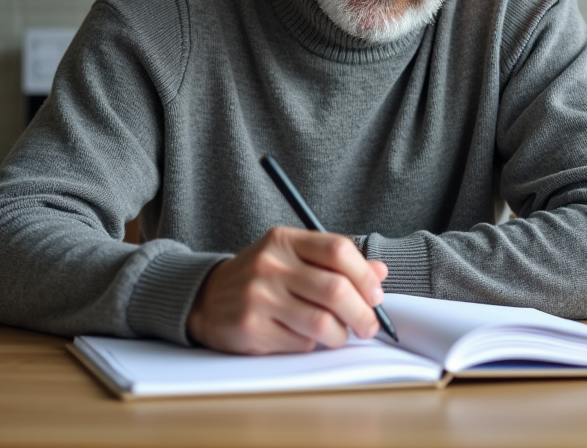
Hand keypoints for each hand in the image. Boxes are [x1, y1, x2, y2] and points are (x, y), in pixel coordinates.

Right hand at [186, 226, 388, 354]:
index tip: (375, 295)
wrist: (206, 298)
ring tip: (338, 334)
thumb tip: (380, 272)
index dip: (365, 275)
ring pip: (323, 323)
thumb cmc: (260, 278)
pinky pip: (301, 344)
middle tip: (369, 325)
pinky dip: (311, 345)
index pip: (338, 249)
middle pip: (336, 289)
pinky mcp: (252, 328)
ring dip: (340, 335)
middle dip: (363, 313)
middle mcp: (270, 265)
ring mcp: (259, 297)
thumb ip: (334, 262)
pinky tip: (303, 337)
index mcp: (283, 240)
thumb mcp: (292, 257)